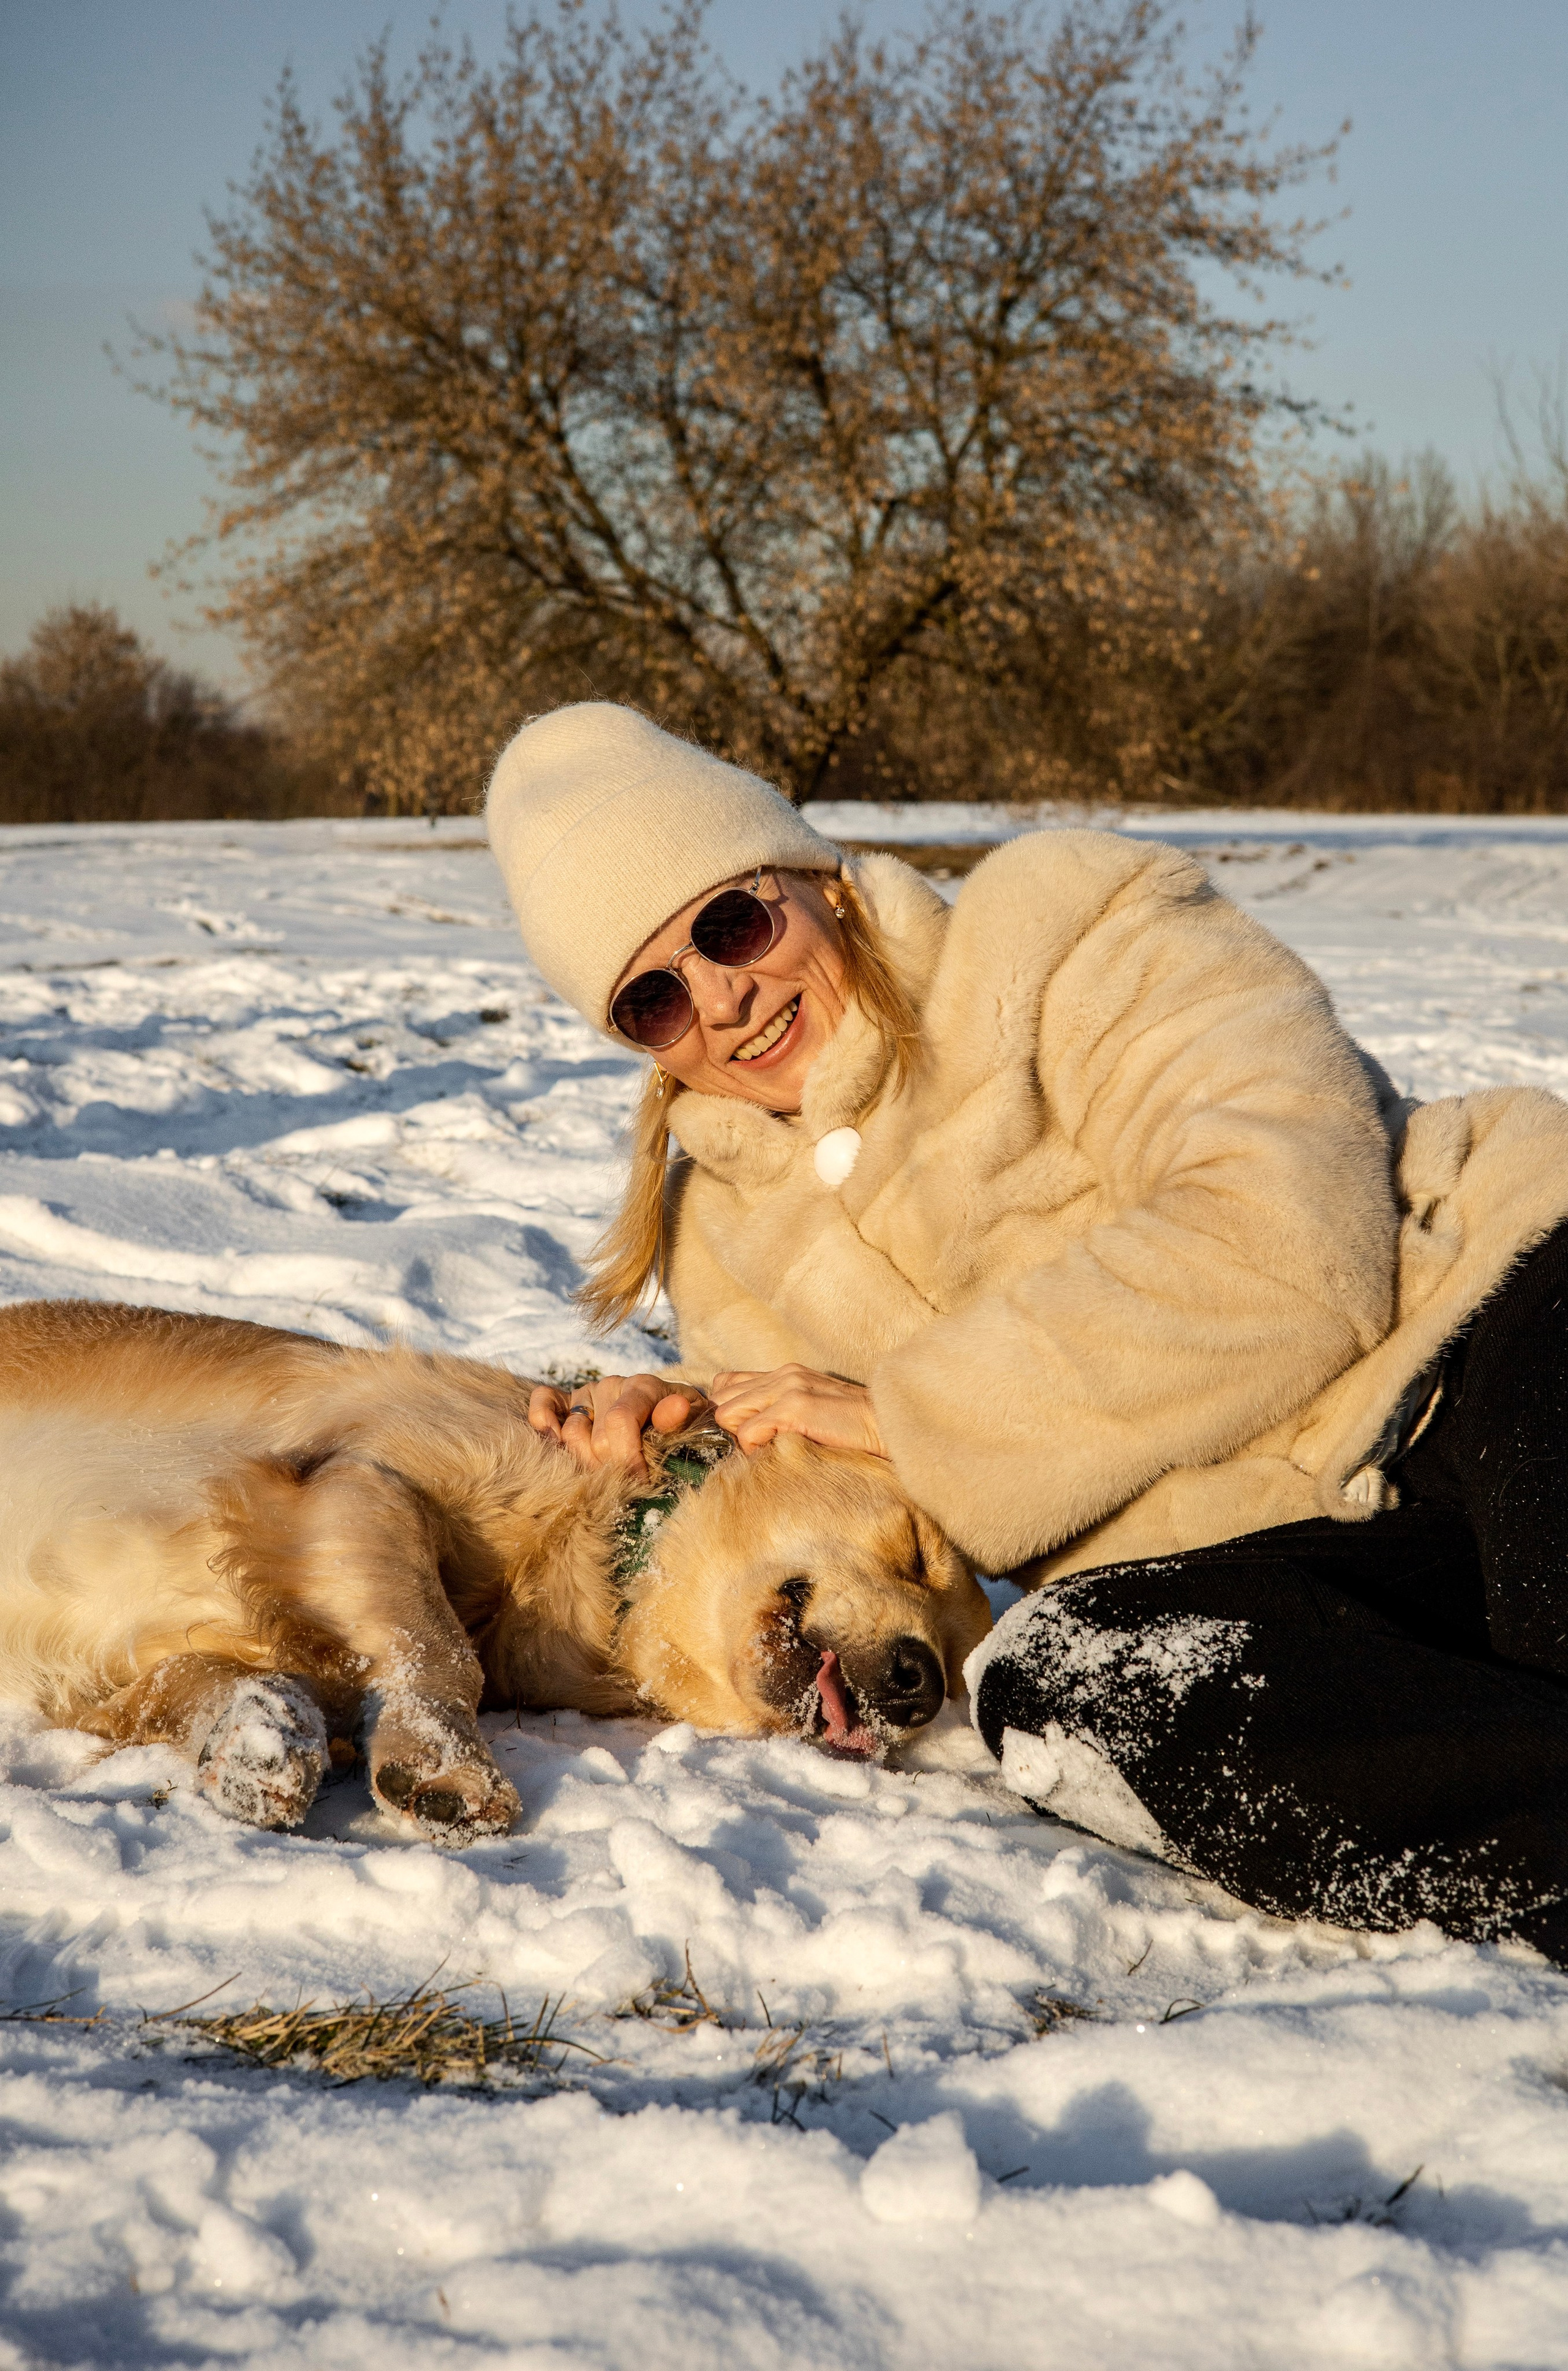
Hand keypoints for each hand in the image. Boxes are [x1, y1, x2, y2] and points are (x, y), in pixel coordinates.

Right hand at [527, 1373, 711, 1477]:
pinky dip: (543, 1422)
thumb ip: (681, 1419)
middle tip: (629, 1484)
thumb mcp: (695, 1422)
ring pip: (570, 1434)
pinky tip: (554, 1442)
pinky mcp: (568, 1401)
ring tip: (607, 1475)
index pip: (620, 1423)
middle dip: (613, 1469)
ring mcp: (588, 1393)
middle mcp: (612, 1385)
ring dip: (585, 1462)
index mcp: (643, 1386)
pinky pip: (543, 1403)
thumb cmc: (687, 1424)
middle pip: (596, 1439)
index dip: (627, 1460)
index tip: (642, 1484)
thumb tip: (675, 1408)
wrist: (678, 1413)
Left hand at [708, 1364, 885, 1458]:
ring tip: (768, 1449)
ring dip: (741, 1437)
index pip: (726, 1383)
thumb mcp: (812, 1409)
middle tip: (755, 1446)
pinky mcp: (794, 1406)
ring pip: (726, 1414)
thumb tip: (747, 1433)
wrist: (890, 1425)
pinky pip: (748, 1432)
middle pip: (720, 1399)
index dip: (728, 1411)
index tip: (743, 1433)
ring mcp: (787, 1387)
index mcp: (785, 1373)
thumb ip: (781, 1409)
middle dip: (729, 1427)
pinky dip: (756, 1449)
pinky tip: (780, 1451)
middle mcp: (782, 1374)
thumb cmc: (853, 1429)